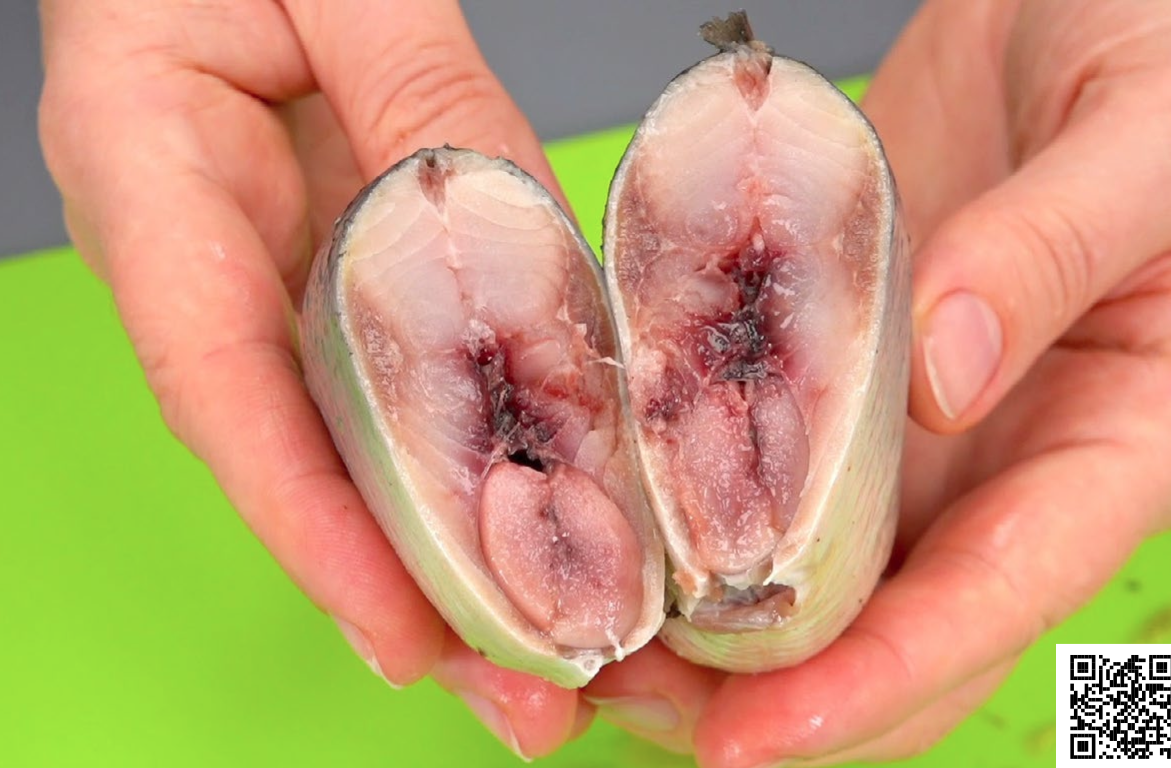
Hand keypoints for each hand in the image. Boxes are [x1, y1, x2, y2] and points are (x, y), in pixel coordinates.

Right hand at [38, 1, 588, 757]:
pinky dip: (471, 475)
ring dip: (457, 566)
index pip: (224, 388)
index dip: (311, 527)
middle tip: (531, 704)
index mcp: (156, 185)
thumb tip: (515, 227)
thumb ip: (419, 89)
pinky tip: (548, 542)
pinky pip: (399, 391)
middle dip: (413, 599)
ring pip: (356, 450)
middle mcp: (210, 268)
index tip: (403, 634)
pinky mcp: (340, 275)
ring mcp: (276, 281)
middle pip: (303, 464)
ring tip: (568, 670)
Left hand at [582, 2, 1170, 764]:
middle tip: (630, 695)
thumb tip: (947, 376)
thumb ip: (1058, 249)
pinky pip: (775, 461)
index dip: (878, 677)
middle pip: (896, 623)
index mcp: (1122, 434)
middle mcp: (1014, 456)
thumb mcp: (1148, 131)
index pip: (1000, 594)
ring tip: (596, 633)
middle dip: (773, 689)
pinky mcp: (855, 368)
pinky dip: (702, 507)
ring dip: (717, 622)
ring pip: (823, 565)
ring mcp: (928, 421)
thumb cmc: (1166, 39)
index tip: (752, 736)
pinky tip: (621, 514)